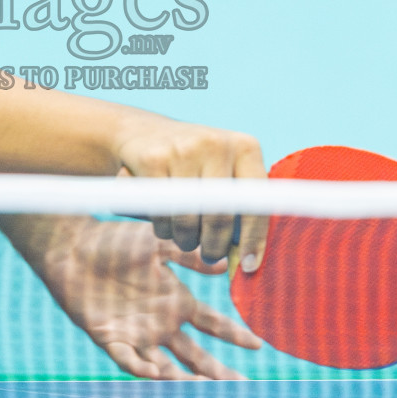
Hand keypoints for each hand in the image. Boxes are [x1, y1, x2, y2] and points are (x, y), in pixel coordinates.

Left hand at [36, 218, 261, 379]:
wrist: (73, 246)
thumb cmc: (114, 241)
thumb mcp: (157, 244)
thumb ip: (188, 255)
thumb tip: (224, 263)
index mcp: (175, 300)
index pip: (212, 323)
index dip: (234, 334)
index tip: (258, 345)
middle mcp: (160, 322)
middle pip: (195, 354)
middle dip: (217, 370)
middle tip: (241, 384)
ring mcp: (136, 332)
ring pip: (165, 365)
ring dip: (183, 378)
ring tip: (203, 386)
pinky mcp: (109, 336)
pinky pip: (128, 359)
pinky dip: (141, 368)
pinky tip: (155, 373)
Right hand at [111, 117, 268, 271]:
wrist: (140, 131)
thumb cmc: (192, 163)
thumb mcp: (223, 171)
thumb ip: (240, 204)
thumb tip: (249, 258)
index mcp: (244, 147)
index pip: (256, 201)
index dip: (254, 238)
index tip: (249, 265)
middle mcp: (216, 143)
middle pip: (221, 215)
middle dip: (215, 246)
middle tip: (211, 255)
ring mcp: (182, 149)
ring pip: (188, 220)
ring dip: (186, 241)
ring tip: (186, 238)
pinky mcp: (152, 159)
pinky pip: (161, 214)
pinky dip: (163, 229)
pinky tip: (165, 224)